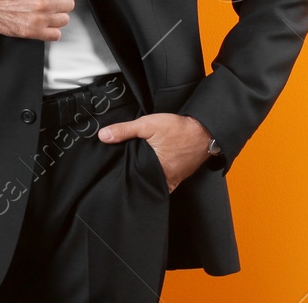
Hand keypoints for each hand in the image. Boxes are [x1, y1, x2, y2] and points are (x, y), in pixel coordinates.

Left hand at [97, 113, 211, 191]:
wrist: (204, 130)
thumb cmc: (178, 129)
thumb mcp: (147, 124)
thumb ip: (125, 130)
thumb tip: (103, 136)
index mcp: (154, 172)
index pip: (132, 180)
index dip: (122, 177)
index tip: (113, 175)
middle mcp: (164, 181)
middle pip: (142, 182)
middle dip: (132, 178)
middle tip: (120, 172)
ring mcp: (173, 180)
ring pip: (153, 182)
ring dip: (145, 176)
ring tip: (134, 169)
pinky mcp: (179, 176)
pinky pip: (164, 180)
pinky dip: (156, 175)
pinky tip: (150, 167)